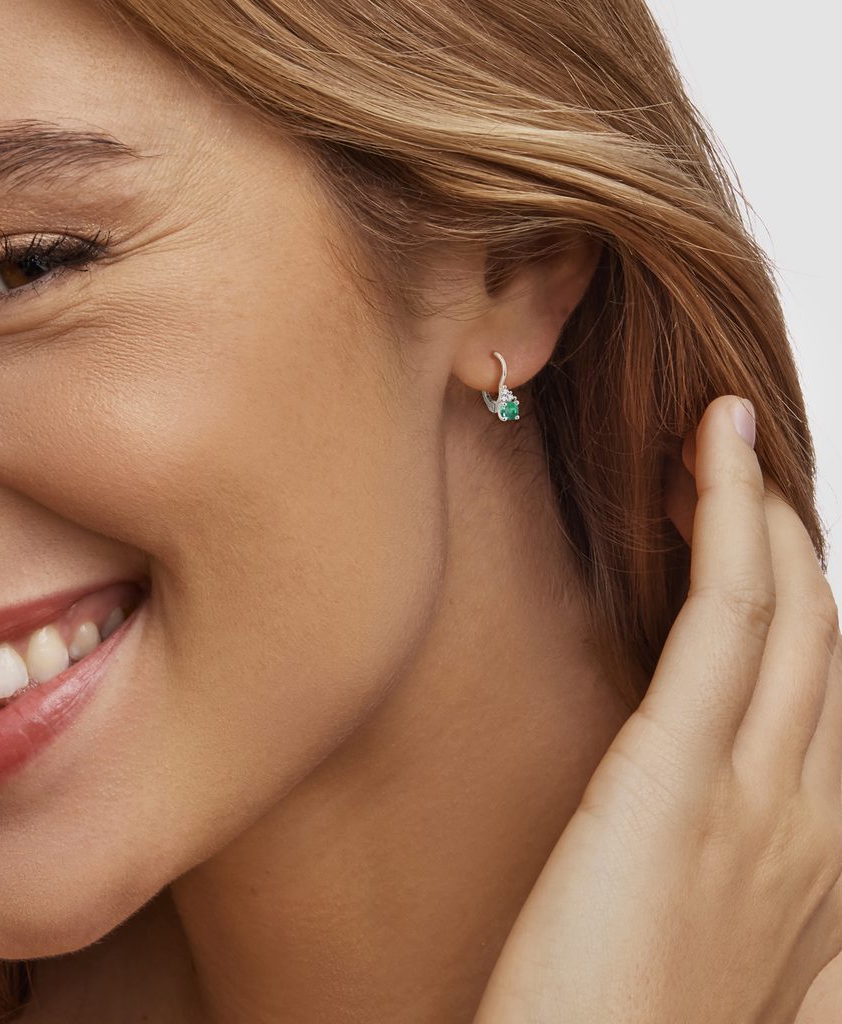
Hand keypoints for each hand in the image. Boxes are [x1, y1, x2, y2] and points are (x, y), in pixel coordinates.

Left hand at [471, 395, 841, 1023]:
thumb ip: (723, 853)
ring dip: (761, 506)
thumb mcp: (701, 932)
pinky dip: (727, 525)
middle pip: (826, 633)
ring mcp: (762, 799)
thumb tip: (692, 781)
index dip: (797, 593)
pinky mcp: (677, 780)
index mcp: (825, 860)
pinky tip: (704, 463)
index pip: (830, 690)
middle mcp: (820, 821)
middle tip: (727, 462)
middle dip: (786, 532)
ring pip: (793, 609)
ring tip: (719, 433)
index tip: (741, 530)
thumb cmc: (619, 1023)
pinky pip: (727, 622)